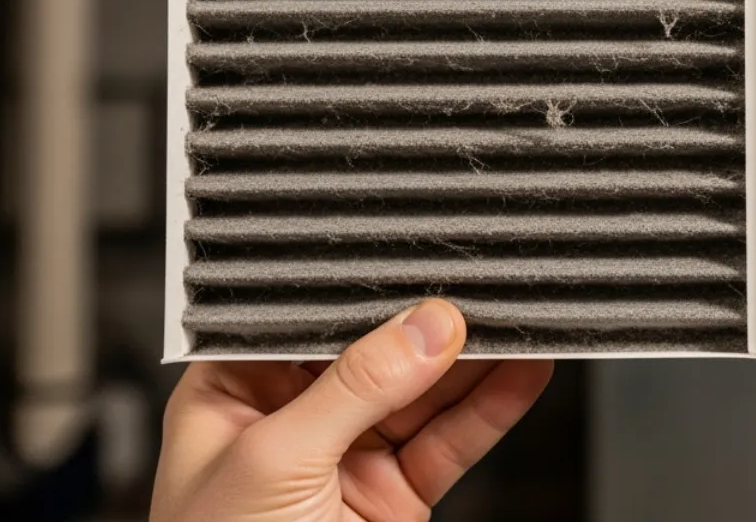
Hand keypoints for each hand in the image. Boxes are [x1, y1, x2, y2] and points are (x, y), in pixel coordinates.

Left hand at [151, 299, 551, 521]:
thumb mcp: (273, 462)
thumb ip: (354, 388)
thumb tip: (425, 328)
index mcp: (234, 391)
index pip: (309, 320)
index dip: (366, 289)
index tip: (422, 262)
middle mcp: (294, 416)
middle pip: (380, 348)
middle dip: (435, 321)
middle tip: (488, 289)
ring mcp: (350, 455)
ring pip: (427, 389)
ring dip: (477, 358)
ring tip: (521, 320)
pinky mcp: (397, 493)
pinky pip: (453, 438)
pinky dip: (493, 407)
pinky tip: (521, 372)